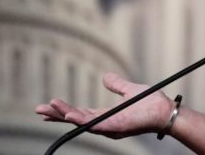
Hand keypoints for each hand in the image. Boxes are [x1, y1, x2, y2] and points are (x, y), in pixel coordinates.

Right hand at [35, 72, 173, 138]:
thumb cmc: (150, 102)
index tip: (49, 105)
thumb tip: (105, 77)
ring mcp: (109, 126)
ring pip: (82, 122)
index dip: (64, 110)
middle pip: (76, 119)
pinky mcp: (115, 127)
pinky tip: (70, 114)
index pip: (80, 113)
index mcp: (106, 114)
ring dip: (66, 115)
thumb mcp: (129, 90)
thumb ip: (116, 85)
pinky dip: (81, 120)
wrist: (164, 109)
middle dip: (58, 115)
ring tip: (51, 108)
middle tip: (39, 110)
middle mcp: (104, 122)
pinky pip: (95, 124)